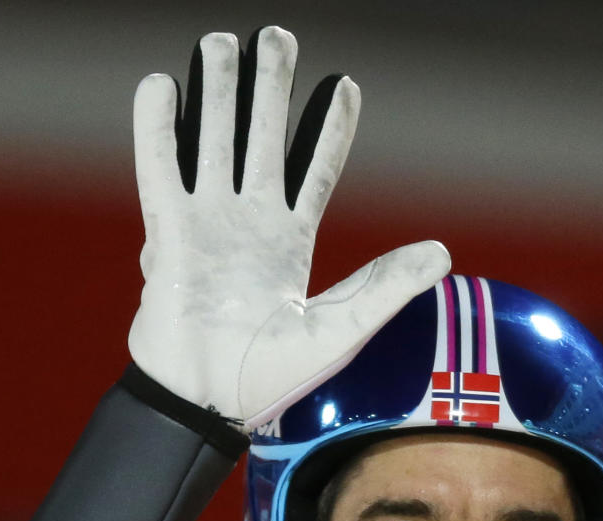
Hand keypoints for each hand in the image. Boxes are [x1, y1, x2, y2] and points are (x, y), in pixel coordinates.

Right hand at [128, 27, 449, 429]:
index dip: (329, 129)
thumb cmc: (272, 378)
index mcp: (289, 245)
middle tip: (274, 36)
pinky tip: (162, 86)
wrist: (209, 401)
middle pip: (258, 140)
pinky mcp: (169, 234)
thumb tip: (444, 252)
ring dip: (215, 92)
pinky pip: (161, 171)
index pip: (313, 172)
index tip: (345, 84)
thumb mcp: (341, 329)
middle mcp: (247, 226)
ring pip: (212, 141)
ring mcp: (207, 225)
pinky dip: (158, 130)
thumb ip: (386, 287)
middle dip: (267, 89)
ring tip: (220, 42)